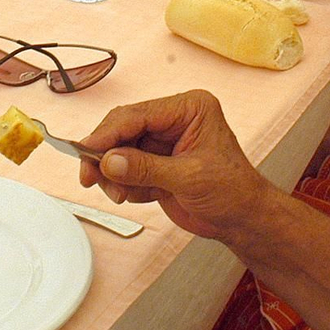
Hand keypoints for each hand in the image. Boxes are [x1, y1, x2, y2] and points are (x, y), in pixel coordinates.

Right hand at [79, 91, 272, 240]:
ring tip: (119, 194)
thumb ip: (146, 169)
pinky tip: (138, 196)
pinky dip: (124, 185)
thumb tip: (109, 161)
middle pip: (124, 129)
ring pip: (120, 151)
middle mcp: (174, 120)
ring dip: (113, 174)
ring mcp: (163, 143)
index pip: (139, 114)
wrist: (243, 221)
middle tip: (90, 176)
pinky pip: (126, 169)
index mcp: (189, 108)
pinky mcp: (156, 164)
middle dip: (106, 155)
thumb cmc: (233, 191)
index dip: (109, 132)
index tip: (85, 149)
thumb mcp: (189, 178)